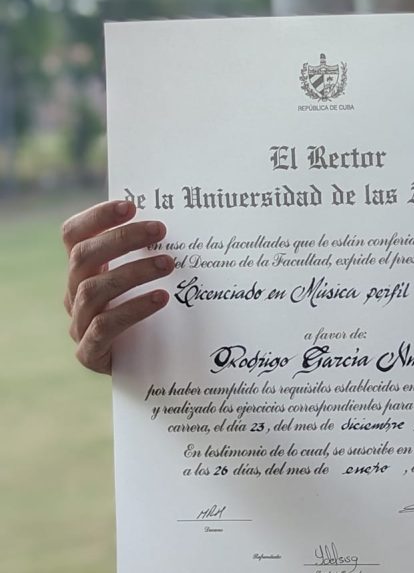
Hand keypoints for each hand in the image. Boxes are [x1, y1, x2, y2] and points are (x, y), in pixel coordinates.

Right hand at [62, 200, 174, 373]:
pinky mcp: (89, 353)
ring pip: (93, 290)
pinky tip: (161, 299)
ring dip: (133, 272)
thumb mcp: (144, 279)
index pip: (73, 235)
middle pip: (83, 256)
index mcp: (82, 270)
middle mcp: (73, 293)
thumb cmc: (150, 313)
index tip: (130, 205)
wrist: (144, 367)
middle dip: (122, 239)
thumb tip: (181, 216)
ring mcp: (78, 324)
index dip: (96, 217)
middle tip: (161, 229)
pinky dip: (133, 309)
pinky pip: (104, 327)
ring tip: (168, 264)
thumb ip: (147, 252)